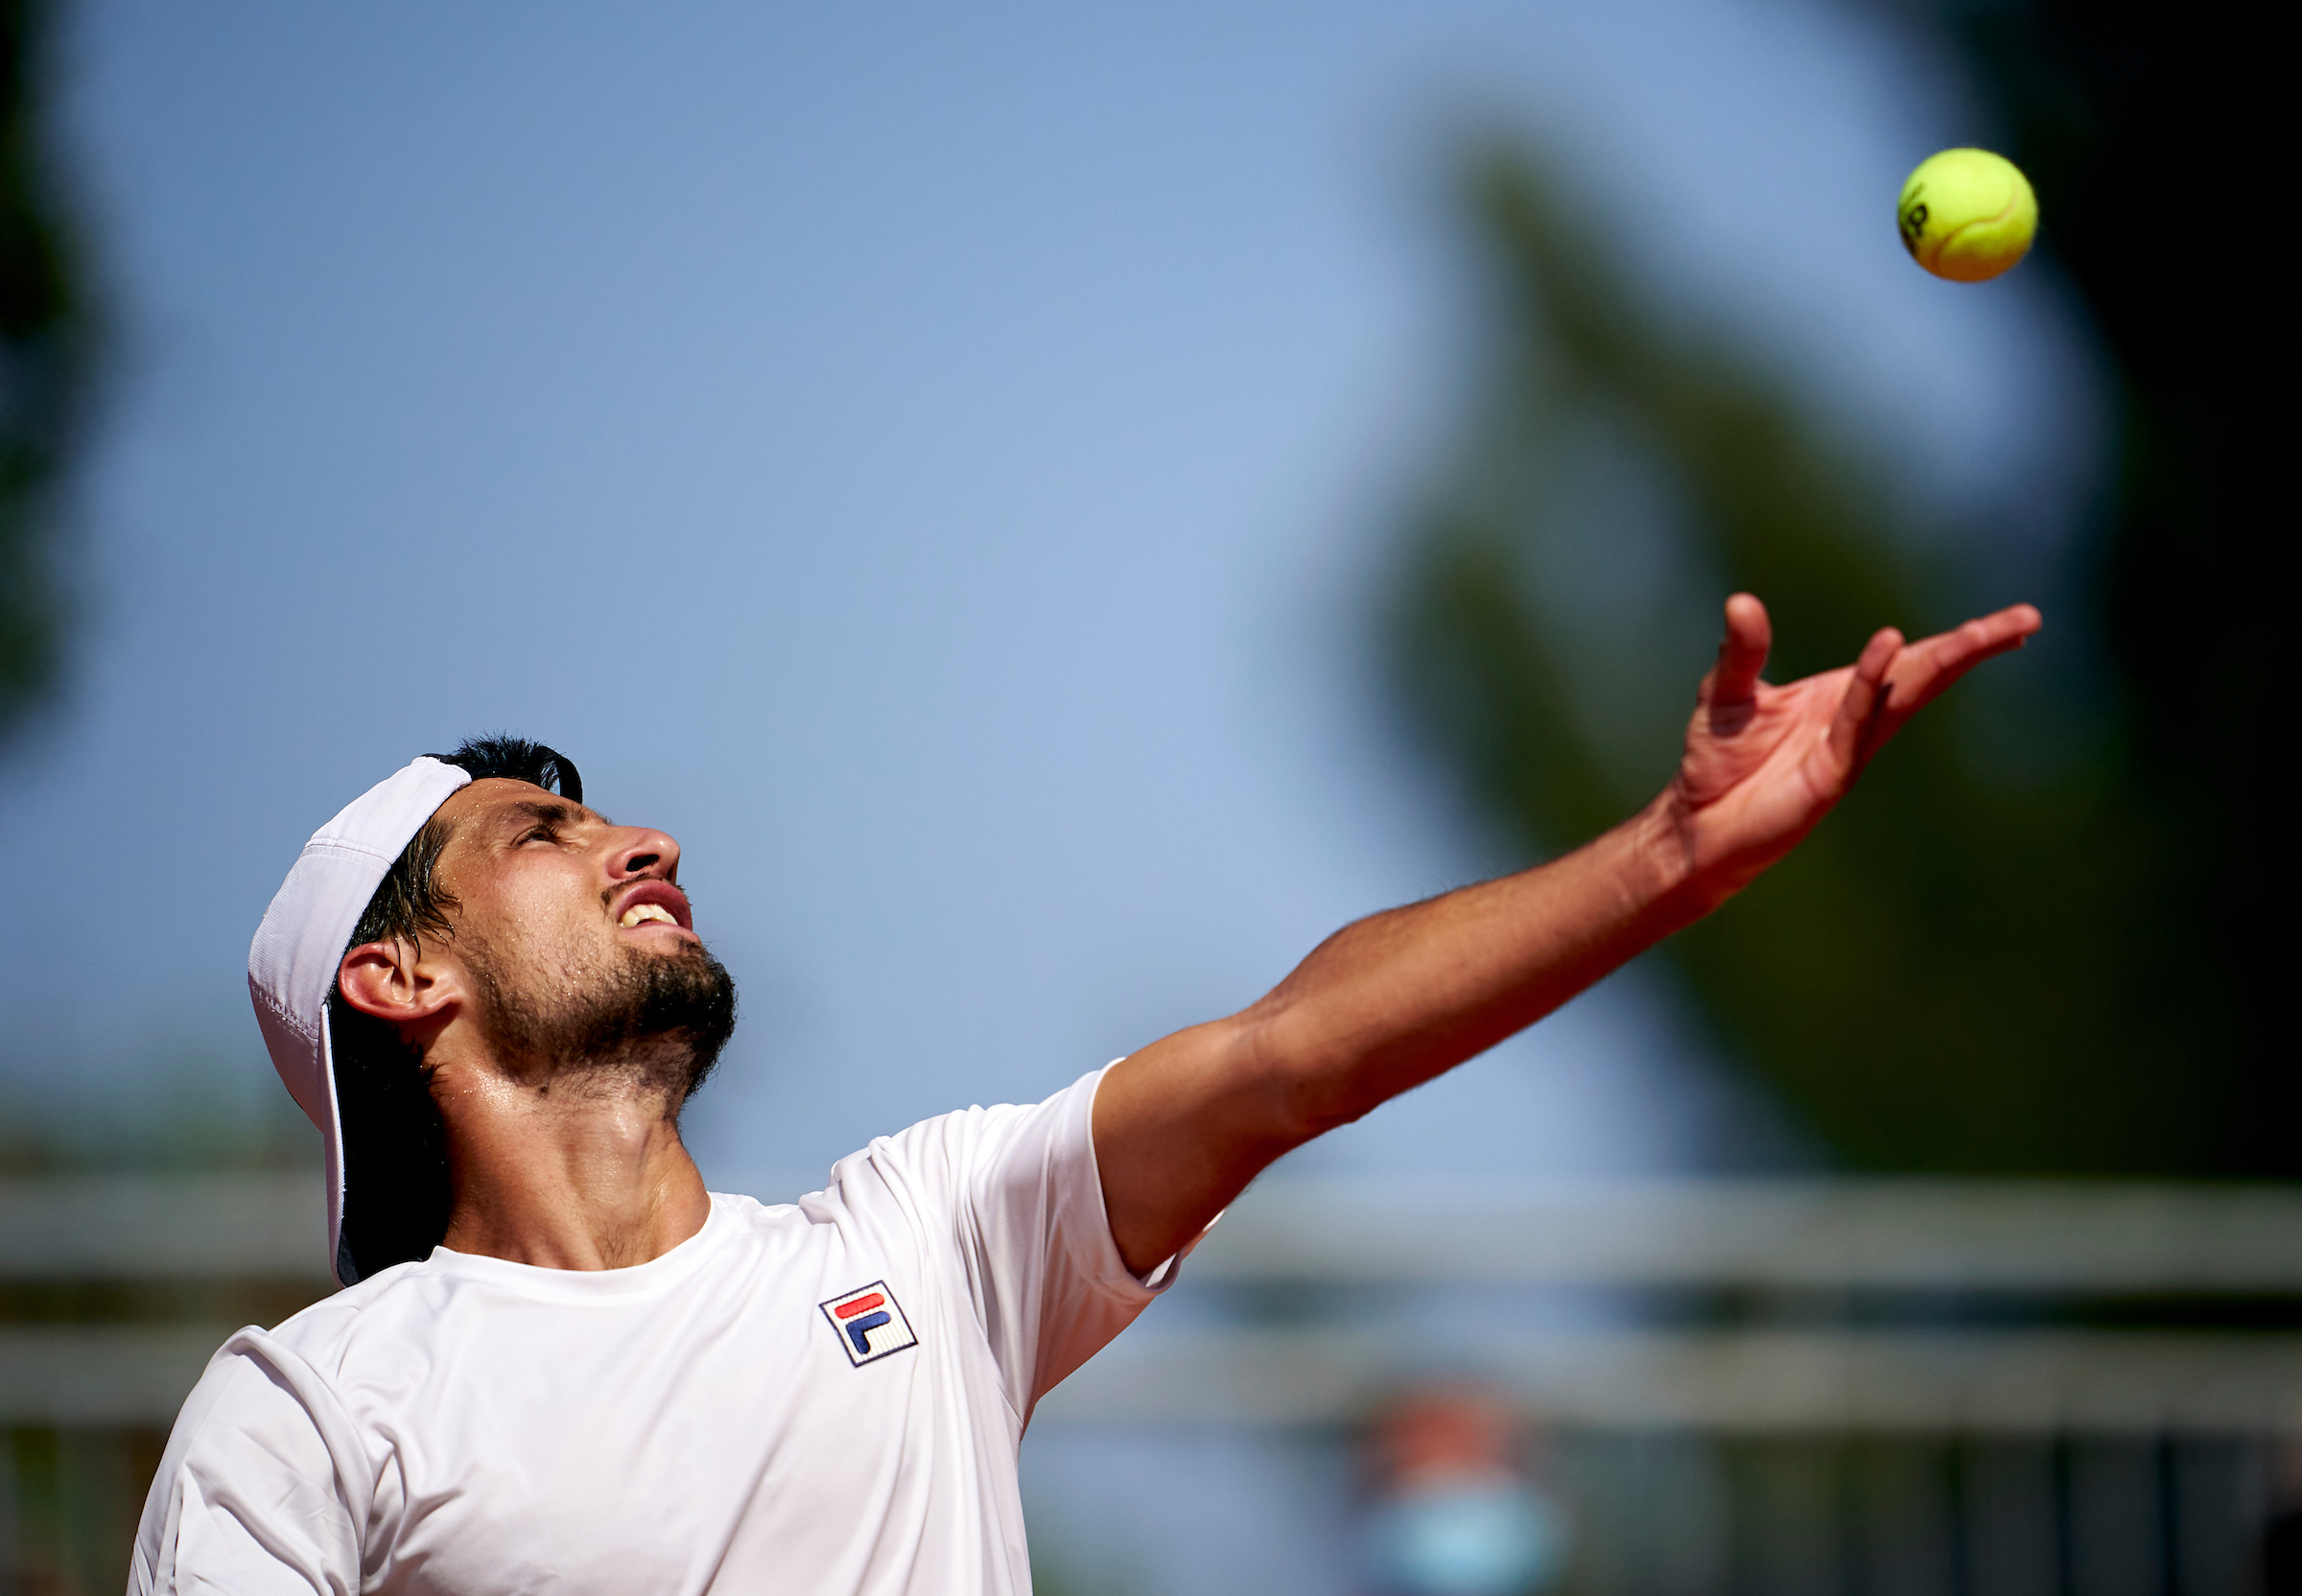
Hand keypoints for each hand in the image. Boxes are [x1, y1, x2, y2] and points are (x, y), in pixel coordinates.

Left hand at [1662, 593, 2041, 898]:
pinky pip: (1853, 723)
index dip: (1959, 641)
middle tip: (2030, 620)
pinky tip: (1890, 648)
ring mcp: (1848, 750)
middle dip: (1975, 646)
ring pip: (1904, 697)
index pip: (1911, 661)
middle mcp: (1857, 721)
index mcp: (1843, 696)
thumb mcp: (1728, 692)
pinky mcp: (1828, 777)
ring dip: (1942, 662)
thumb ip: (1742, 650)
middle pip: (1927, 674)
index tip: (2014, 623)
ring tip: (1980, 632)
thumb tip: (1740, 600)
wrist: (1696, 825)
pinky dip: (1869, 686)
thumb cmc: (1717, 762)